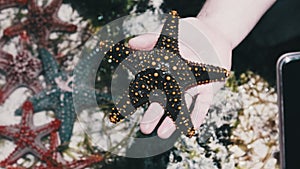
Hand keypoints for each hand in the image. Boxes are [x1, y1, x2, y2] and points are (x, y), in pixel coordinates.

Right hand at [128, 17, 231, 138]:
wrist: (212, 34)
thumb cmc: (186, 36)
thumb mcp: (165, 36)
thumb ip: (149, 40)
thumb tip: (131, 44)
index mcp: (162, 75)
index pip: (146, 90)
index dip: (135, 101)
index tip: (123, 112)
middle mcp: (175, 85)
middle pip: (162, 102)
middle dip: (153, 115)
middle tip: (145, 128)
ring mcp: (191, 88)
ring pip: (180, 107)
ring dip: (172, 120)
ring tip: (163, 133)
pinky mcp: (207, 89)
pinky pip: (202, 104)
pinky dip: (196, 115)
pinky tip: (190, 128)